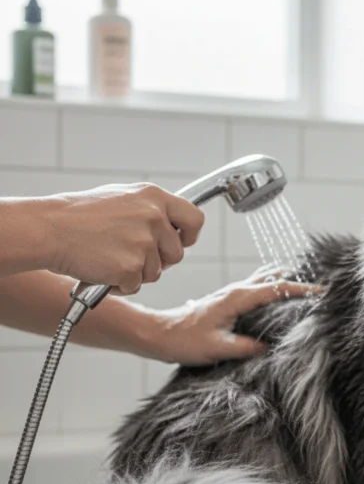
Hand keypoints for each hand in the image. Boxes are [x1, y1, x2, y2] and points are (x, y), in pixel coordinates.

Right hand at [43, 183, 204, 293]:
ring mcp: (143, 243)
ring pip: (156, 273)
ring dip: (136, 272)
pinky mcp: (131, 267)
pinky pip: (135, 285)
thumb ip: (150, 210)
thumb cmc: (78, 216)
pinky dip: (119, 284)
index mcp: (154, 197)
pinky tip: (101, 269)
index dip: (189, 235)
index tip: (181, 242)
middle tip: (130, 255)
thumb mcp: (121, 198)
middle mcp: (154, 217)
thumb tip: (173, 227)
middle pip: (177, 254)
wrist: (48, 229)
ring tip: (108, 257)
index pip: (195, 219)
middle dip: (159, 261)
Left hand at [143, 271, 324, 365]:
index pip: (276, 288)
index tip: (321, 291)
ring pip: (265, 278)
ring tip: (305, 288)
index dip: (301, 290)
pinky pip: (258, 285)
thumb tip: (269, 347)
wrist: (160, 334)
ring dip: (286, 280)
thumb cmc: (184, 341)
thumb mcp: (217, 348)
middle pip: (274, 276)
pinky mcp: (229, 298)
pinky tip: (279, 294)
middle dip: (298, 279)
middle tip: (319, 287)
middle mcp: (236, 289)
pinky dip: (274, 285)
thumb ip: (245, 347)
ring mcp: (232, 292)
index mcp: (237, 298)